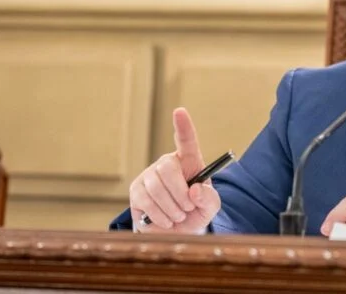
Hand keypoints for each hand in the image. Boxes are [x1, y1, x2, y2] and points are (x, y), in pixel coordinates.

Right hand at [129, 107, 220, 233]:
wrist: (176, 233)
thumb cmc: (195, 213)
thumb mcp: (210, 207)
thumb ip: (208, 198)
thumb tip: (194, 189)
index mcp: (189, 161)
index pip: (186, 140)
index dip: (183, 125)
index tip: (180, 111)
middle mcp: (167, 164)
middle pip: (167, 168)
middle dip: (180, 193)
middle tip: (188, 208)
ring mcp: (149, 175)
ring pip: (156, 187)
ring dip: (171, 208)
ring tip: (178, 216)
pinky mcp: (136, 190)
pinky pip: (145, 200)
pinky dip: (159, 215)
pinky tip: (166, 220)